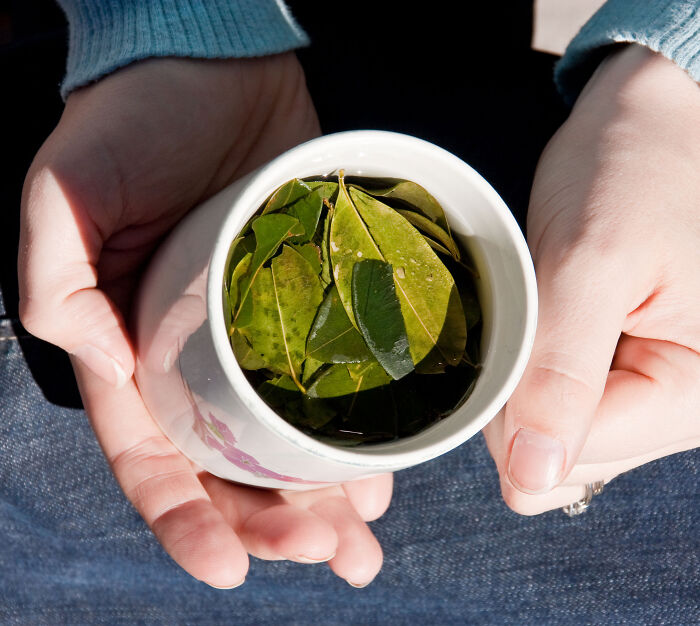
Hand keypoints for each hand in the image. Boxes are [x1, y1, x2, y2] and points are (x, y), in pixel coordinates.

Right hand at [19, 54, 391, 586]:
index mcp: (133, 350)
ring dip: (324, 498)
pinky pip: (330, 388)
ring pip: (288, 442)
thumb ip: (62, 287)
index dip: (189, 521)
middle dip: (276, 523)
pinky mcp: (309, 305)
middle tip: (335, 558)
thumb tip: (111, 367)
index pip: (155, 458)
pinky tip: (382, 473)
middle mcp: (196, 356)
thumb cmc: (132, 123)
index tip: (232, 570)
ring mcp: (257, 336)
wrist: (211, 66)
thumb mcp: (66, 196)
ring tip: (364, 541)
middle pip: (233, 466)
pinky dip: (352, 436)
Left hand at [483, 45, 699, 513]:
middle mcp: (686, 411)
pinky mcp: (633, 375)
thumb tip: (531, 478)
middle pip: (563, 456)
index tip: (509, 338)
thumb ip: (562, 375)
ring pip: (557, 437)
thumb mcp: (593, 262)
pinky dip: (539, 374)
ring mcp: (659, 396)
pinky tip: (551, 324)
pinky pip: (565, 408)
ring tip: (550, 310)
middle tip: (533, 316)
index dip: (514, 406)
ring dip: (528, 382)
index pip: (570, 453)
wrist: (656, 124)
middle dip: (520, 396)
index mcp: (696, 395)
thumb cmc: (637, 170)